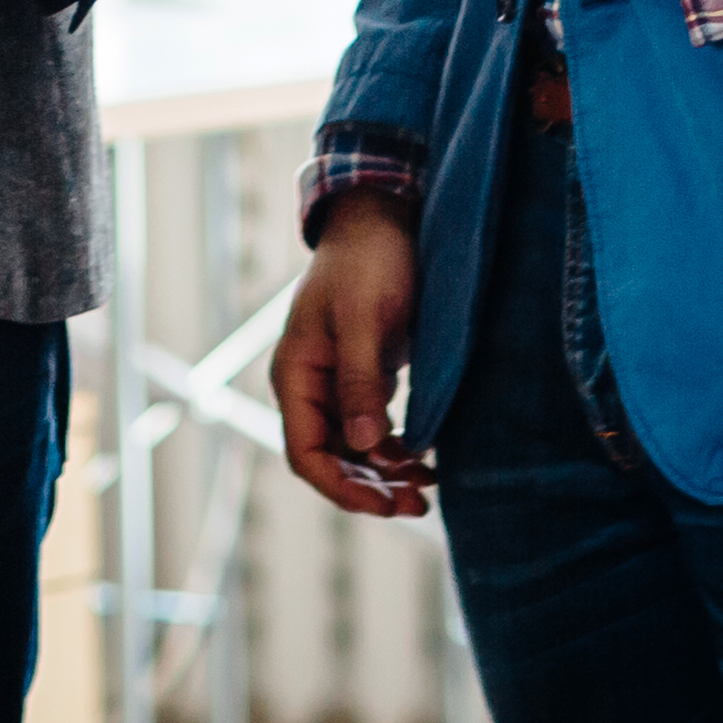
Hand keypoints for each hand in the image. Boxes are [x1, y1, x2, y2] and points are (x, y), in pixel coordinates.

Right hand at [271, 197, 435, 517]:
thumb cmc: (368, 260)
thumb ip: (360, 381)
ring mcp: (335, 381)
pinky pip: (372, 429)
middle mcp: (309, 385)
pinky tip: (424, 459)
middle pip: (330, 460)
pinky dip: (396, 450)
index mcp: (295, 374)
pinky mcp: (363, 374)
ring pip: (353, 451)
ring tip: (426, 491)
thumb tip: (365, 445)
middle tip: (418, 506)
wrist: (383, 215)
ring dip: (385, 476)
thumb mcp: (364, 319)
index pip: (305, 454)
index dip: (342, 487)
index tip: (385, 503)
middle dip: (369, 489)